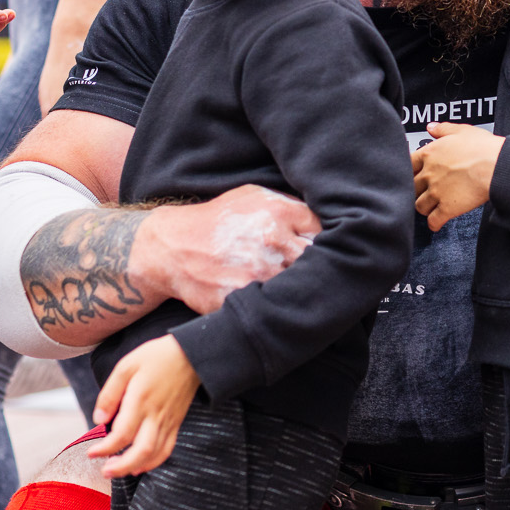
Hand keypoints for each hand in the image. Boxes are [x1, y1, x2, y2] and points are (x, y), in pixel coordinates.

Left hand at [88, 335, 199, 476]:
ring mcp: (168, 421)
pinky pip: (167, 449)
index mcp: (141, 400)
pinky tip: (140, 466)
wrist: (192, 354)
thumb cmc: (157, 357)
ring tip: (118, 470)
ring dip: (135, 467)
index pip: (122, 433)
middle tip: (105, 471)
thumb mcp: (127, 365)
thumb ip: (110, 393)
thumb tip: (99, 419)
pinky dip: (153, 462)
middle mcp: (156, 415)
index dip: (105, 448)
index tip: (91, 453)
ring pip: (154, 454)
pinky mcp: (176, 423)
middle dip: (121, 467)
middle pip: (141, 451)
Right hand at [138, 185, 320, 315]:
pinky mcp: (242, 298)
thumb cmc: (220, 220)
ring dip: (303, 293)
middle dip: (323, 272)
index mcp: (280, 212)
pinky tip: (281, 309)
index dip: (335, 247)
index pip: (327, 234)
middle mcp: (272, 240)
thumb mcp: (256, 197)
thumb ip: (293, 207)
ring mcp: (257, 272)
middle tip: (326, 280)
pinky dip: (281, 311)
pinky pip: (275, 309)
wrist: (172, 248)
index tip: (337, 256)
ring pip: (300, 289)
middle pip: (319, 263)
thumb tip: (332, 222)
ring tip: (304, 296)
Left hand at [413, 123, 502, 231]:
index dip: (409, 171)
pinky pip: (433, 221)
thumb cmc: (483, 148)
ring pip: (419, 206)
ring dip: (424, 207)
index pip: (407, 165)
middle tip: (423, 191)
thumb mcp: (462, 130)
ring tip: (431, 206)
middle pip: (411, 187)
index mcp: (429, 154)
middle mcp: (429, 174)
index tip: (413, 174)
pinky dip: (434, 223)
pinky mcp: (447, 208)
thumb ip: (443, 129)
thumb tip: (431, 127)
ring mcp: (436, 192)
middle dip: (416, 190)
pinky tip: (437, 222)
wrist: (497, 166)